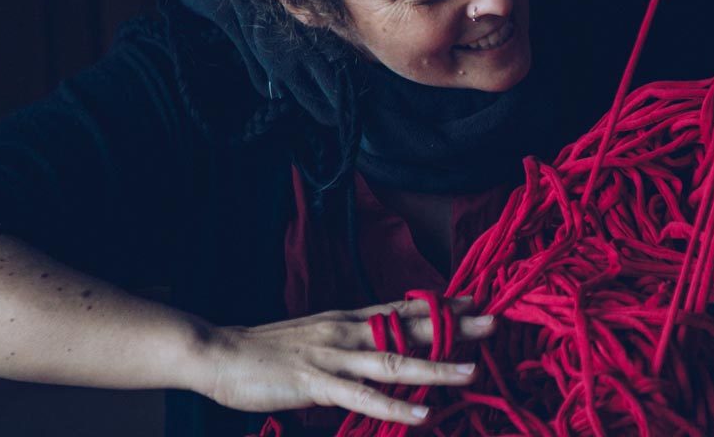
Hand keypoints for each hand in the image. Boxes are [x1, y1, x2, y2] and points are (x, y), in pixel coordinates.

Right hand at [192, 297, 493, 424]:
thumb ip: (348, 346)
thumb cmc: (268, 351)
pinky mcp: (315, 383)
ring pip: (394, 362)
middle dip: (454, 326)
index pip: (403, 307)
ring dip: (436, 368)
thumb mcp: (316, 340)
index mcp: (348, 320)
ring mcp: (333, 356)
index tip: (476, 298)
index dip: (440, 304)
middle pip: (410, 328)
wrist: (220, 352)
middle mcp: (348, 331)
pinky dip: (393, 407)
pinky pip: (361, 397)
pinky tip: (420, 415)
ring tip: (471, 372)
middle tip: (494, 322)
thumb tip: (376, 358)